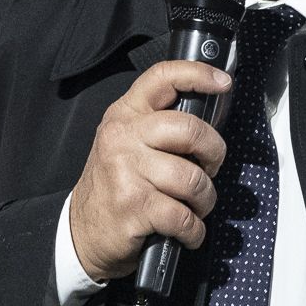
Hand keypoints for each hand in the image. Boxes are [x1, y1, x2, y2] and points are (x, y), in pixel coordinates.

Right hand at [69, 61, 230, 282]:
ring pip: (193, 179)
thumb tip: (208, 119)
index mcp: (124, 115)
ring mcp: (126, 172)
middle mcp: (123, 137)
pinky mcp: (134, 207)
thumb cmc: (114, 185)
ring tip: (195, 206)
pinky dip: (195, 231)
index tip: (223, 82)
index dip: (198, 74)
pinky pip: (184, 217)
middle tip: (210, 168)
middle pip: (190, 130)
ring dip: (205, 200)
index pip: (162, 77)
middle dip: (214, 154)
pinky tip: (187, 231)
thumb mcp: (125, 143)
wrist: (82, 230)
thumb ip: (157, 125)